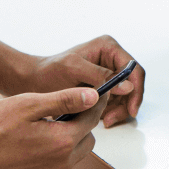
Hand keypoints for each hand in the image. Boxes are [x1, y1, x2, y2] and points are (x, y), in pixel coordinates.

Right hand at [0, 88, 107, 168]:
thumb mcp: (29, 105)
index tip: (96, 92)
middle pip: (86, 139)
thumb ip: (65, 100)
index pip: (92, 118)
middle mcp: (61, 164)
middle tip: (61, 110)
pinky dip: (50, 155)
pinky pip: (54, 167)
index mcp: (63, 141)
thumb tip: (92, 96)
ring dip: (65, 140)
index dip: (94, 102)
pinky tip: (29, 144)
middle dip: (80, 123)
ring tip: (42, 126)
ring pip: (71, 155)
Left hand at [23, 36, 143, 127]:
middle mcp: (111, 58)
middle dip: (125, 104)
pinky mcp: (103, 86)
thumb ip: (101, 76)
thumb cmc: (49, 71)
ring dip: (118, 110)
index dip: (136, 90)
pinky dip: (110, 112)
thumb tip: (127, 86)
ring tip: (103, 120)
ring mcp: (108, 73)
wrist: (33, 81)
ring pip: (126, 96)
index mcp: (108, 47)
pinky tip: (99, 118)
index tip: (131, 109)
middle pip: (132, 84)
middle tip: (112, 119)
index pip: (133, 69)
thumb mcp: (74, 69)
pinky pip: (115, 101)